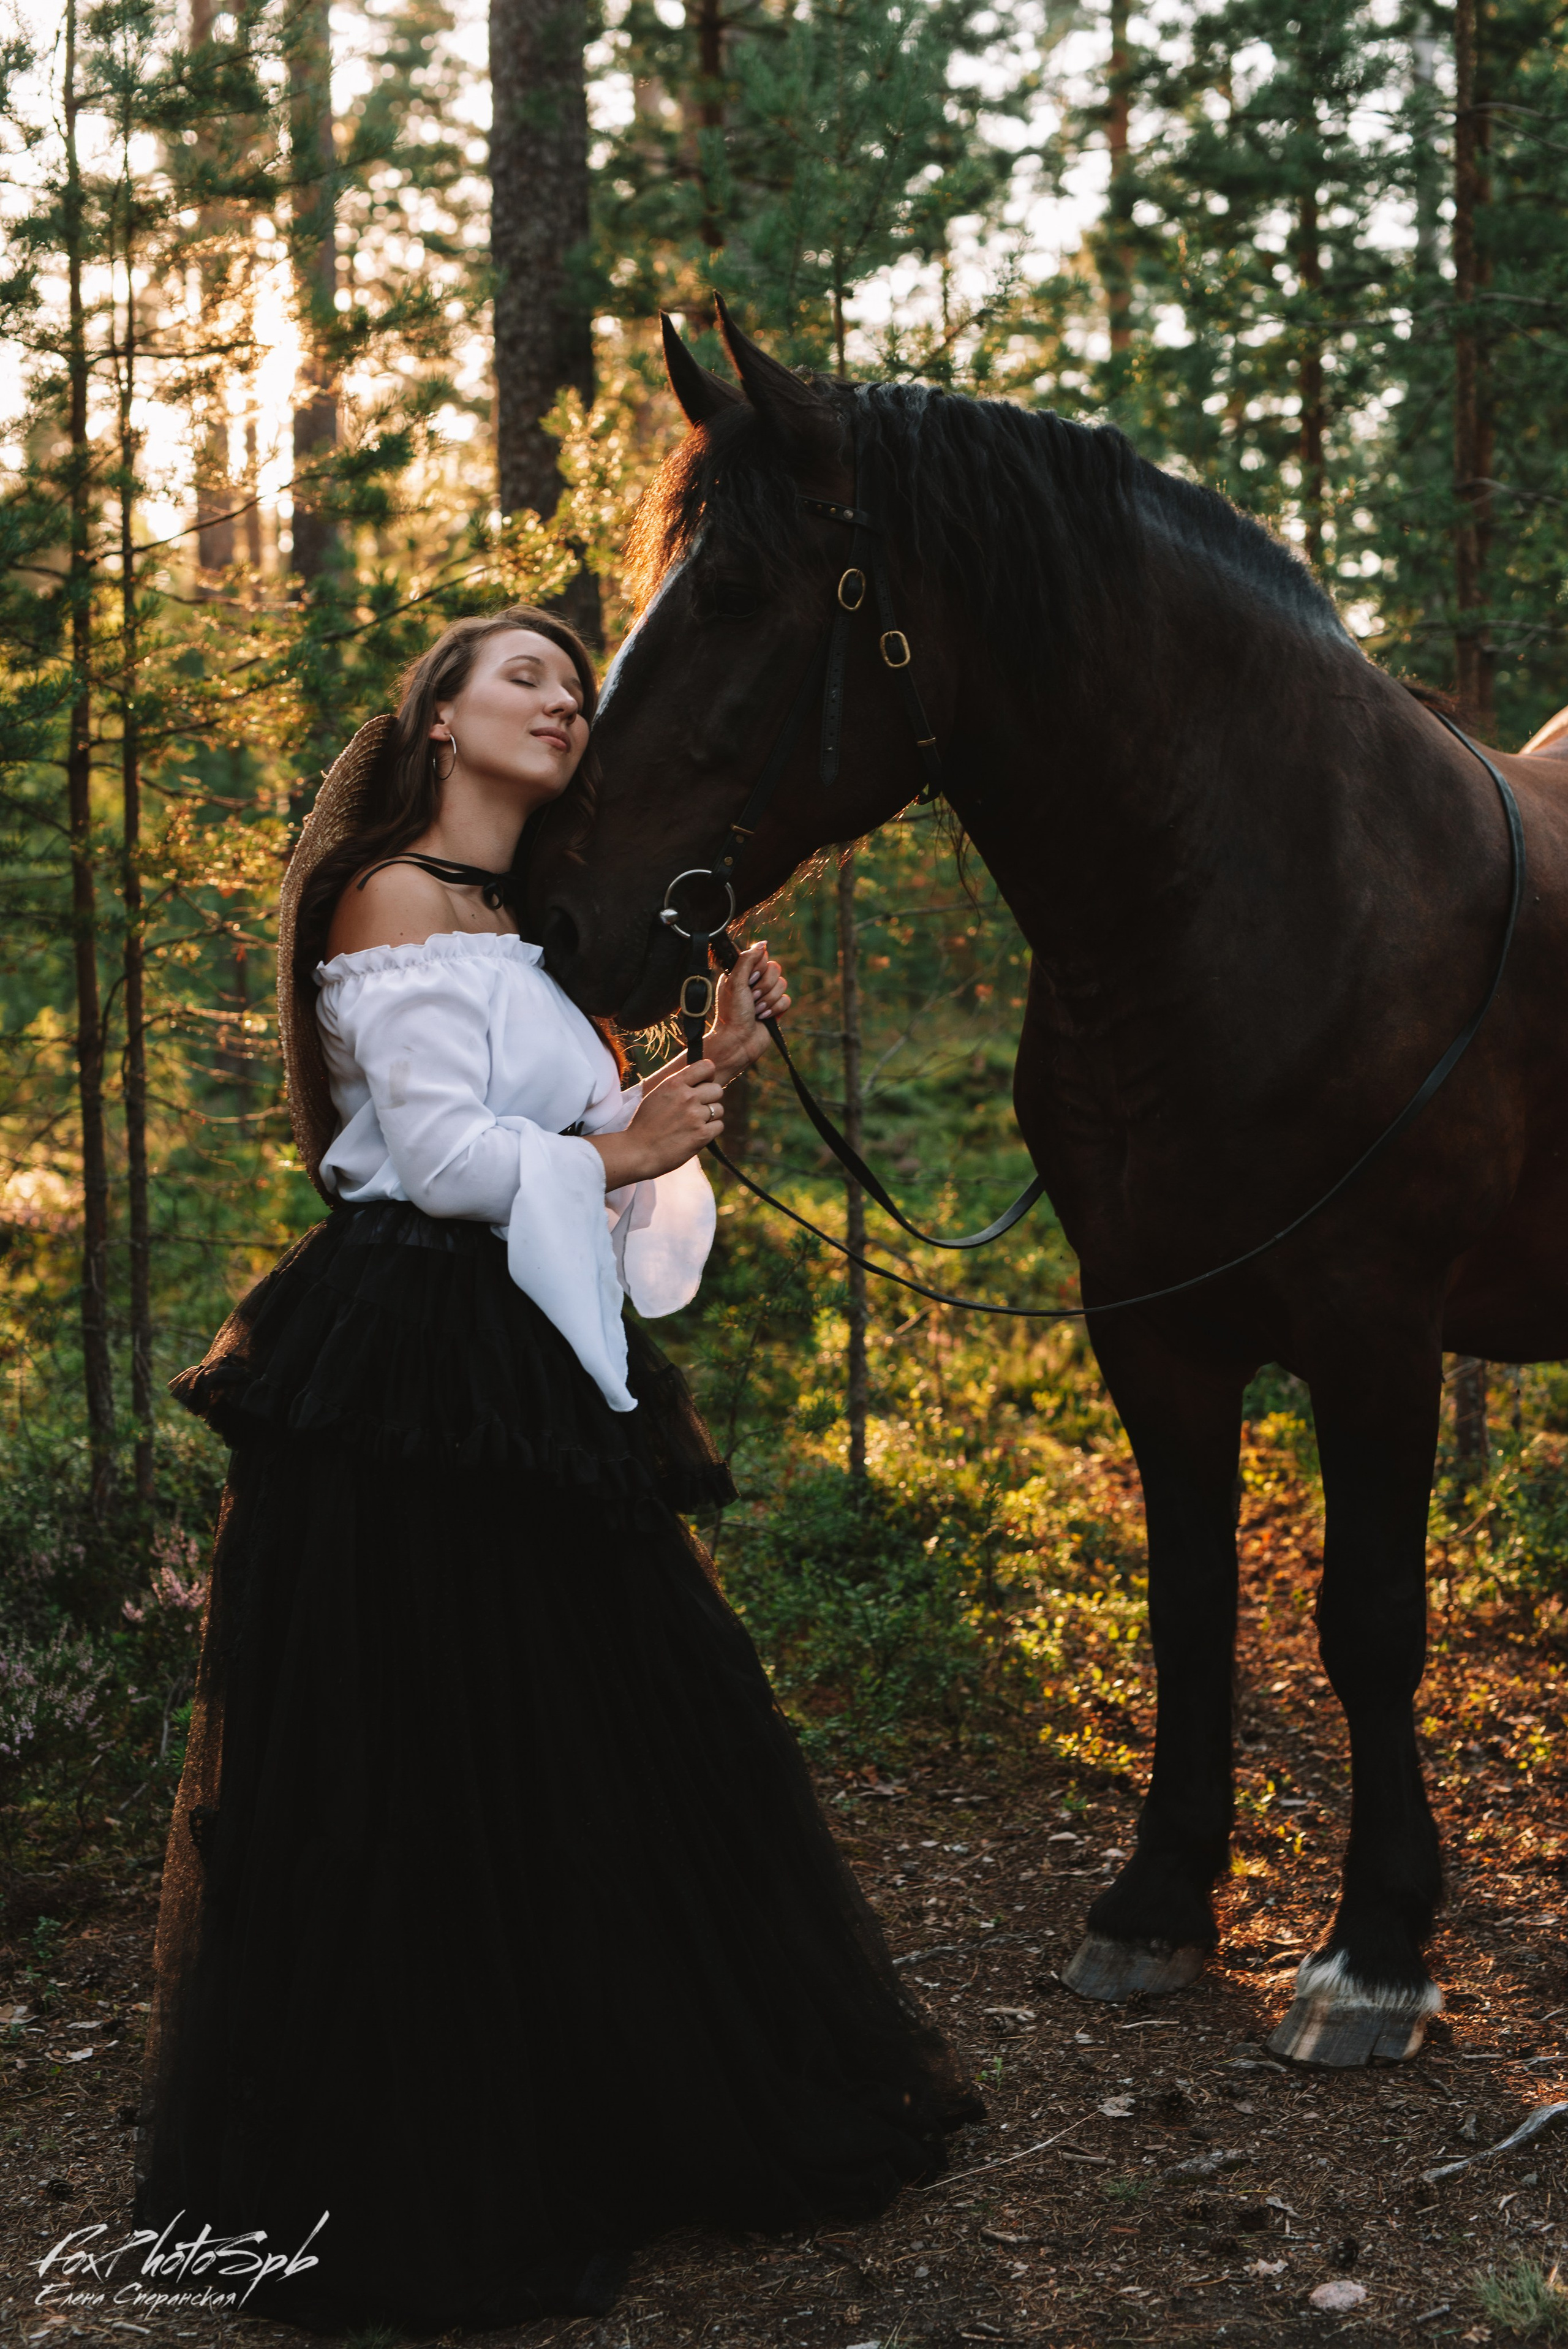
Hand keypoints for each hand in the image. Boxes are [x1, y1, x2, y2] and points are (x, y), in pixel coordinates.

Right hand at [584, 1058, 724, 1187]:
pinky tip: (695, 1134)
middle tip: (697, 1109)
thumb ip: (677, 1086)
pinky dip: (710, 1131)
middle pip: (717, 1090)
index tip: (703, 1084)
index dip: (709, 1076)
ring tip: (692, 1124)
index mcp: (674, 1083)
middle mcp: (687, 1097)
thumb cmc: (645, 1125)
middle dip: (710, 1099)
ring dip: (710, 1117)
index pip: (707, 1067)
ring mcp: (695, 1116)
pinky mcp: (702, 1134)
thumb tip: (698, 1081)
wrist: (637, 1152)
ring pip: (719, 1109)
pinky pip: (719, 1126)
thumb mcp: (657, 1095)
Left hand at [707, 941, 789, 1082]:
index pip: (762, 957)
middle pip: (776, 969)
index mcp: (742, 973)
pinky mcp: (776, 1009)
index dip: (759, 969)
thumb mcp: (735, 981)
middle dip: (764, 986)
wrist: (738, 1041)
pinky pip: (787, 1000)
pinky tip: (764, 1017)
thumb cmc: (732, 1013)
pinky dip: (776, 1009)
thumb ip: (747, 959)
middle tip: (752, 998)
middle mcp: (754, 982)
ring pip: (783, 985)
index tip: (749, 980)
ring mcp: (766, 996)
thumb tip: (763, 943)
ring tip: (756, 1010)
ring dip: (769, 999)